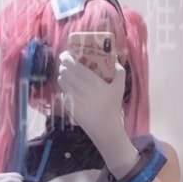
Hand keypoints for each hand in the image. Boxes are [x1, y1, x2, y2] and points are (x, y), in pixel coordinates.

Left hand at [56, 51, 133, 173]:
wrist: (104, 127)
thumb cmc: (113, 106)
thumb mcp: (120, 87)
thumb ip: (119, 71)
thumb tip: (115, 60)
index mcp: (90, 80)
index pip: (72, 64)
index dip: (66, 57)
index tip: (67, 54)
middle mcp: (79, 87)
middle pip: (63, 71)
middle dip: (63, 65)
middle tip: (68, 64)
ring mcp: (72, 97)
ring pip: (61, 81)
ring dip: (63, 76)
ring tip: (68, 75)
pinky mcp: (69, 106)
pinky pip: (63, 93)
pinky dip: (65, 89)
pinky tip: (71, 89)